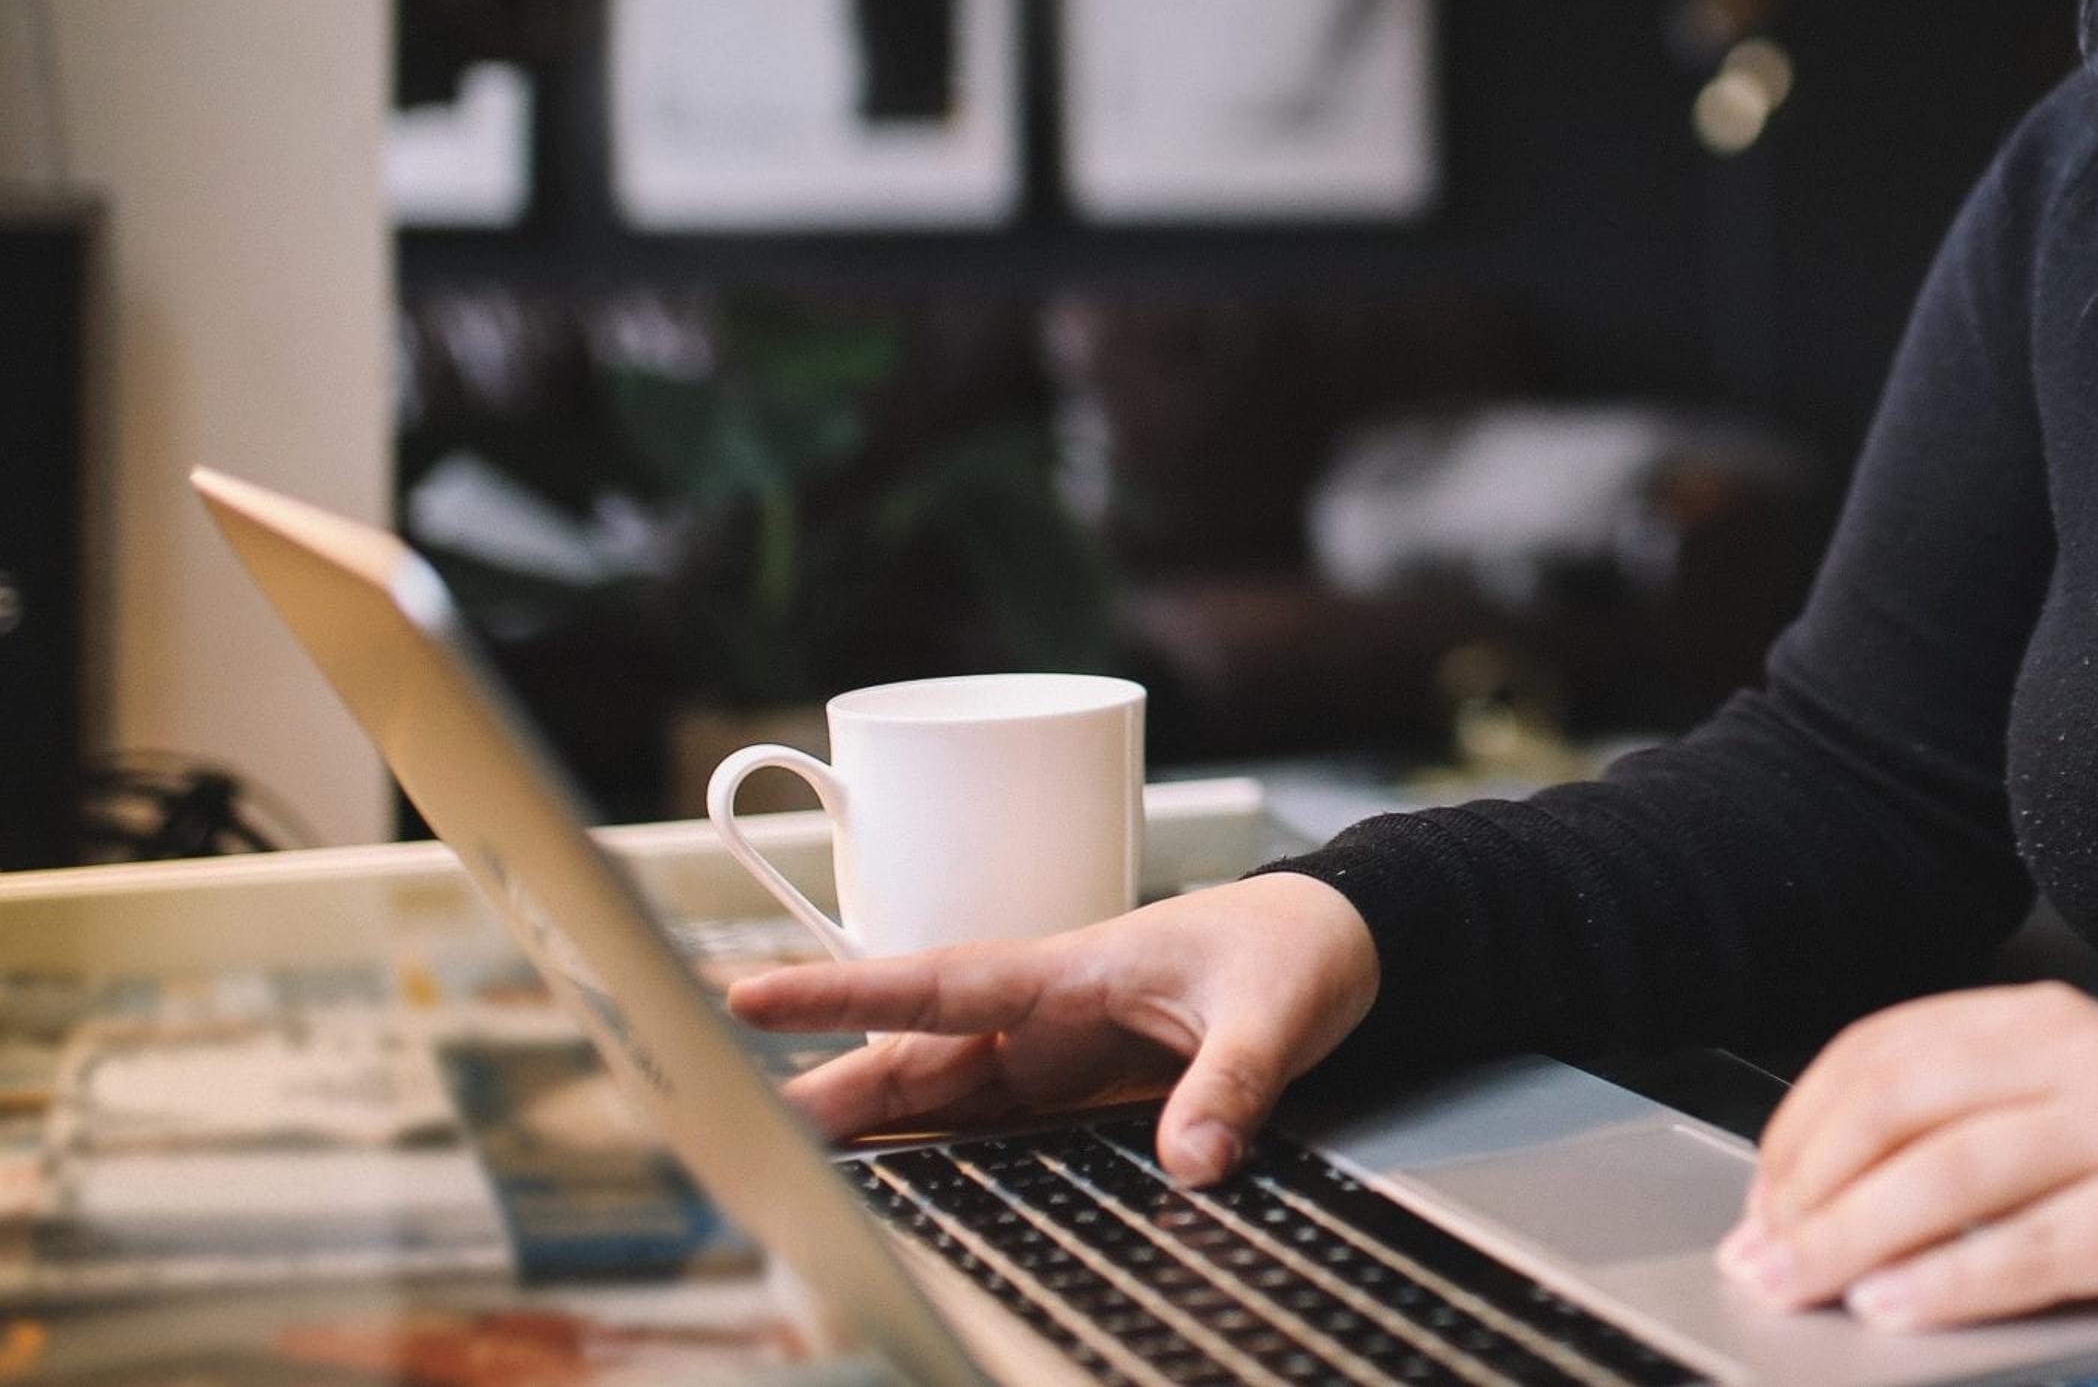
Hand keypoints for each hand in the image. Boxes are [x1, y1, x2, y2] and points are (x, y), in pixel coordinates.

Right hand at [726, 872, 1380, 1185]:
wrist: (1342, 932)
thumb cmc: (1299, 946)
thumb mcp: (1276, 1011)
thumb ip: (1233, 1085)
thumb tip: (1194, 1160)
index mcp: (1075, 969)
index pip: (942, 981)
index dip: (847, 994)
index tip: (752, 996)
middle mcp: (1048, 1008)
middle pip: (918, 1052)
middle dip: (829, 1088)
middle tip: (742, 1130)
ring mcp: (1055, 1046)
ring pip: (939, 1088)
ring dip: (867, 1122)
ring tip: (785, 1163)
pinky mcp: (1075, 1081)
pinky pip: (987, 1116)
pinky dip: (931, 1144)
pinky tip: (886, 1179)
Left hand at [1715, 982, 2097, 1332]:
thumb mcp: (2049, 1111)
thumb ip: (1951, 1130)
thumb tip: (1807, 1204)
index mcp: (2036, 1020)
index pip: (1883, 1052)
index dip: (1803, 1126)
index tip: (1761, 1196)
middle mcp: (2080, 1053)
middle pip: (1904, 1108)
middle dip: (1813, 1189)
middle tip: (1761, 1256)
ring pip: (1958, 1172)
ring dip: (1858, 1238)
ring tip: (1802, 1284)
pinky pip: (2041, 1245)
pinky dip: (1954, 1281)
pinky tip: (1897, 1310)